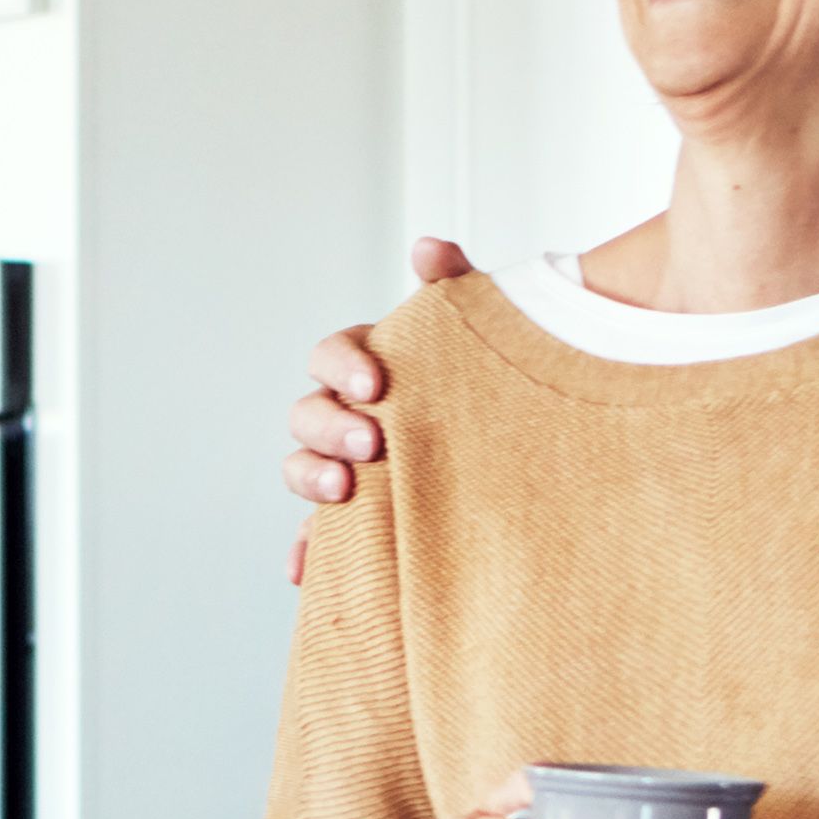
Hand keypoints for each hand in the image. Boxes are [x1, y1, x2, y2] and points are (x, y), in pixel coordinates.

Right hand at [281, 238, 473, 578]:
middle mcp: (345, 414)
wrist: (517, 449)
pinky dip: (306, 551)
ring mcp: (343, 467)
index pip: (331, 356)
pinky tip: (305, 570)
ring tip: (342, 492)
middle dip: (330, 427)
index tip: (376, 384)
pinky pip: (316, 537)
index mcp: (366, 366)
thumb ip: (454, 285)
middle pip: (307, 413)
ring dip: (310, 478)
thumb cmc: (483, 379)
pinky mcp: (353, 518)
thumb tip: (429, 248)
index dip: (343, 367)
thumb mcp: (478, 331)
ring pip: (301, 468)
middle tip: (372, 443)